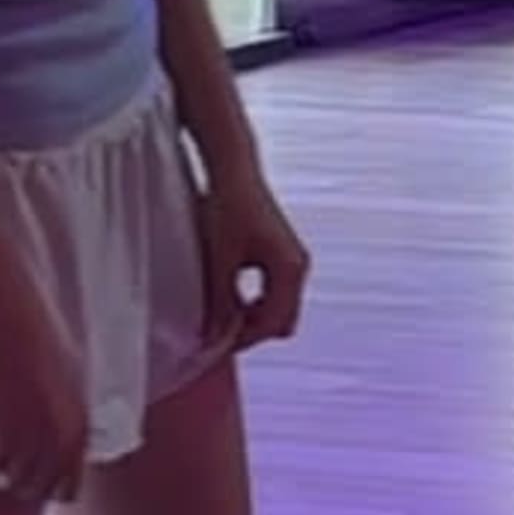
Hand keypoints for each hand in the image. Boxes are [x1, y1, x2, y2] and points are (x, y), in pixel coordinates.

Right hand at [0, 292, 90, 504]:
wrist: (12, 319)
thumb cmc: (40, 337)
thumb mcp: (72, 379)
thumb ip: (71, 414)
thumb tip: (65, 434)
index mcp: (81, 430)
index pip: (68, 488)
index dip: (47, 483)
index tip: (32, 468)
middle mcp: (60, 442)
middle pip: (38, 490)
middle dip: (22, 481)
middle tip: (7, 459)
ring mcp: (30, 441)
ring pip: (11, 483)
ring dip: (0, 470)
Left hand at [195, 151, 313, 353]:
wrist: (234, 168)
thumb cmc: (230, 205)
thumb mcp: (221, 258)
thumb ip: (221, 300)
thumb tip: (215, 334)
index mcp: (290, 270)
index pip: (272, 323)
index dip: (243, 339)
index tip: (216, 346)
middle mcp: (298, 267)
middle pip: (281, 321)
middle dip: (251, 332)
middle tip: (217, 336)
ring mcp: (292, 261)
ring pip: (278, 308)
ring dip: (251, 317)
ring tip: (219, 318)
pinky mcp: (281, 254)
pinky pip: (273, 293)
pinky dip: (253, 302)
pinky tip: (228, 297)